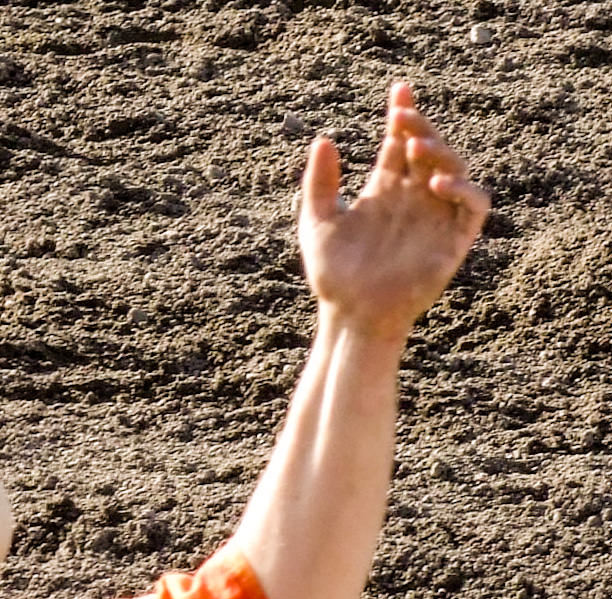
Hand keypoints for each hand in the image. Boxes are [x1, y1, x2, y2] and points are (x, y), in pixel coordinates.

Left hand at [301, 82, 489, 342]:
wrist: (350, 317)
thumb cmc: (333, 275)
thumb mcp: (317, 222)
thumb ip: (319, 183)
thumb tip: (322, 139)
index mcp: (384, 190)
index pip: (398, 142)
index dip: (401, 114)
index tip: (398, 90)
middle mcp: (413, 197)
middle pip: (426, 149)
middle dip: (418, 126)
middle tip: (402, 114)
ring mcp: (436, 215)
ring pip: (454, 169)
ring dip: (440, 152)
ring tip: (414, 145)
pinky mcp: (454, 239)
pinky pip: (473, 206)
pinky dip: (462, 191)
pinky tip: (436, 185)